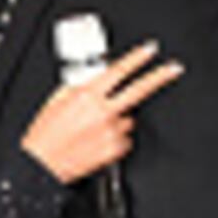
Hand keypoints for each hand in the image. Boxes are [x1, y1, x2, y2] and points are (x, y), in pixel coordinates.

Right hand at [16, 43, 180, 181]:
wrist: (43, 166)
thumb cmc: (45, 136)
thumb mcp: (56, 100)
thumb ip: (79, 86)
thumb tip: (95, 77)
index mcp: (87, 95)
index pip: (118, 71)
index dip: (137, 58)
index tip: (150, 50)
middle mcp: (102, 112)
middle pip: (139, 90)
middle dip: (159, 76)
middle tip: (174, 68)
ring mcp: (111, 131)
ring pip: (128, 119)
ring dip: (118, 120)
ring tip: (95, 129)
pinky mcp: (114, 149)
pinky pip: (124, 139)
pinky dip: (115, 139)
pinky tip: (98, 141)